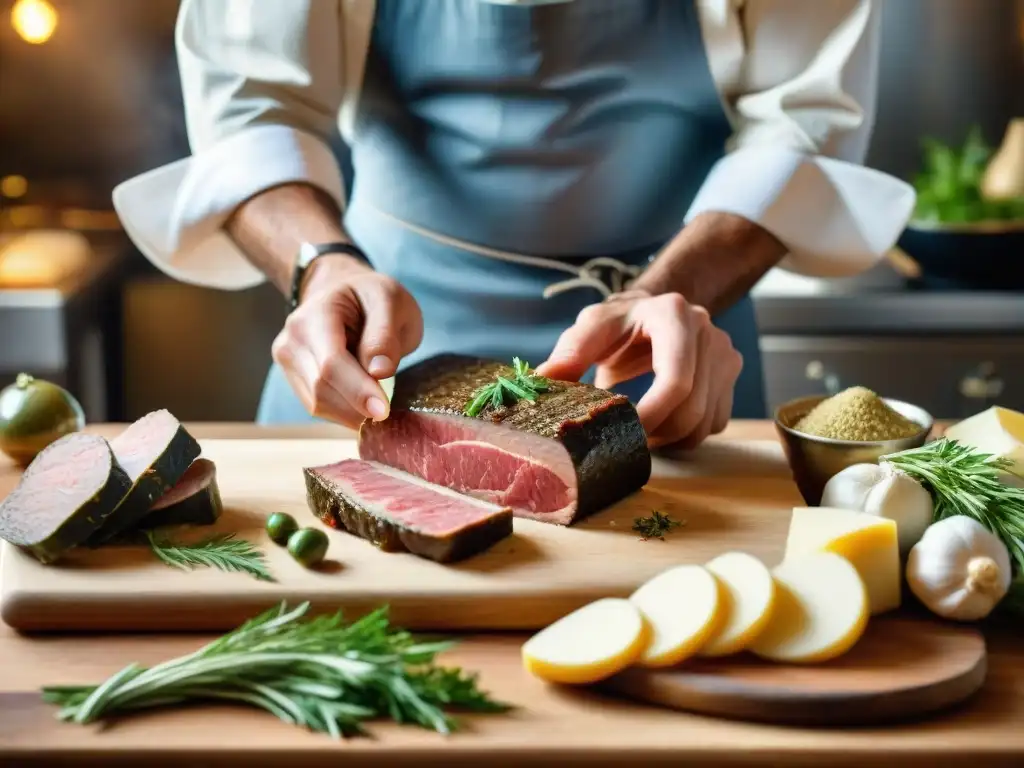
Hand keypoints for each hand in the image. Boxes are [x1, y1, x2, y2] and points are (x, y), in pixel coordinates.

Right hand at [271, 255, 422, 426]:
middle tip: (391, 413)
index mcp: (316, 314)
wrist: (343, 293)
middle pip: (321, 388)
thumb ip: (385, 334)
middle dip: (358, 407)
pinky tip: (364, 405)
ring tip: (381, 404)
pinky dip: (345, 413)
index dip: (357, 391)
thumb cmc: (371, 297)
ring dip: (352, 413)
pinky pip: (318, 407)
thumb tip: (380, 372)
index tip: (383, 411)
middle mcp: (292, 340)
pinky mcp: (295, 379)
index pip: (331, 362)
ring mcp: (289, 361)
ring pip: (318, 404)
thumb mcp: (391, 301)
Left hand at [536, 290, 742, 448]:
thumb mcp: (592, 326)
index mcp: (674, 316)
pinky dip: (686, 435)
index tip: (624, 434)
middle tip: (625, 441)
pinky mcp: (731, 377)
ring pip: (705, 422)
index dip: (652, 415)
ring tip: (640, 432)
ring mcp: (725, 355)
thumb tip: (542, 382)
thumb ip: (570, 352)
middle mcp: (708, 333)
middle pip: (692, 408)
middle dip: (657, 433)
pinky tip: (662, 424)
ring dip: (670, 439)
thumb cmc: (621, 322)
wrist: (655, 310)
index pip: (676, 380)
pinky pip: (714, 423)